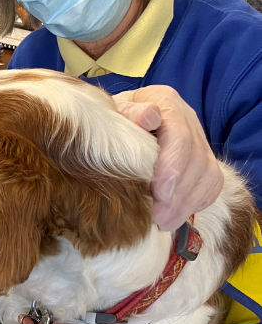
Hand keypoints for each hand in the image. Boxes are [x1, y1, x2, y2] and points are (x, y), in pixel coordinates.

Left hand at [113, 87, 222, 230]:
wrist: (120, 119)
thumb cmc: (112, 118)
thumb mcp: (112, 111)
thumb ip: (128, 114)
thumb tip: (149, 116)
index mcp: (166, 102)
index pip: (180, 136)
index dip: (173, 166)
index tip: (159, 193)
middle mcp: (188, 119)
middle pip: (196, 160)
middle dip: (178, 192)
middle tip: (159, 216)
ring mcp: (199, 138)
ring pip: (208, 174)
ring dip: (187, 202)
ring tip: (165, 221)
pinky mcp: (203, 158)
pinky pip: (212, 183)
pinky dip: (197, 202)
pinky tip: (177, 215)